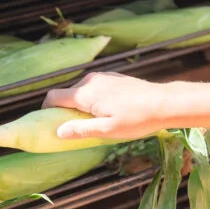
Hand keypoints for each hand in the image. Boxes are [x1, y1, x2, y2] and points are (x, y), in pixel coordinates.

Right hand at [42, 72, 168, 139]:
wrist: (164, 103)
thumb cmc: (136, 119)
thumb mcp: (107, 130)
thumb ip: (81, 130)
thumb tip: (58, 131)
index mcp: (85, 94)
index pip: (54, 96)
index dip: (46, 109)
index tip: (47, 121)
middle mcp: (90, 80)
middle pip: (67, 94)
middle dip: (65, 109)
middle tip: (73, 127)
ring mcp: (103, 76)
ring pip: (81, 90)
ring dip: (80, 104)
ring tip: (93, 121)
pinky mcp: (113, 77)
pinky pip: (94, 87)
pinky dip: (93, 98)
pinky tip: (106, 110)